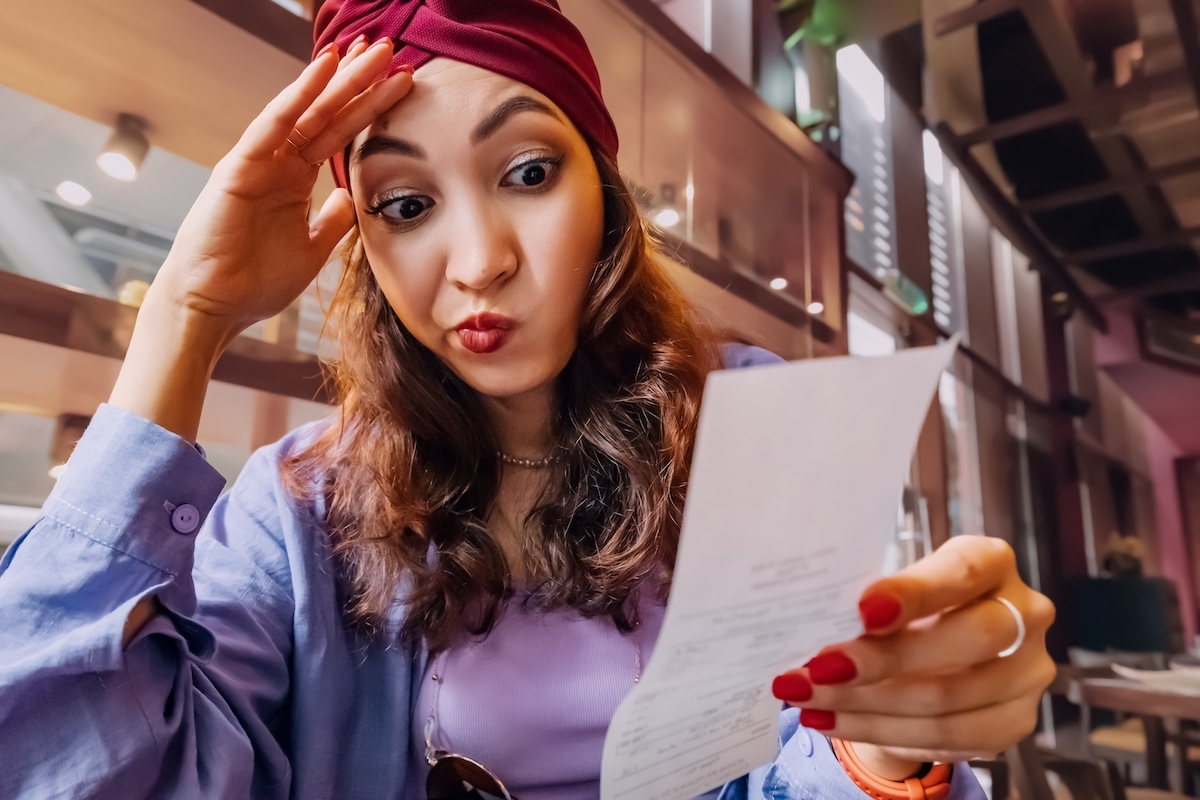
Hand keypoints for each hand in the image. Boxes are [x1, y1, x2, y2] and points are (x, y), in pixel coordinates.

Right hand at [109, 36, 412, 439]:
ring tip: (370, 50)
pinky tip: (324, 68)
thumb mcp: (312, 250)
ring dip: (339, 79)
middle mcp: (278, 163)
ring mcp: (259, 161)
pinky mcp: (240, 166)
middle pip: (328, 114)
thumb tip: (350, 196)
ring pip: (307, 110)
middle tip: (393, 51)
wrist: (215, 307)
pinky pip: (274, 123)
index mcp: (295, 180)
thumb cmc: (255, 283)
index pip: (339, 134)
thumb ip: (333, 221)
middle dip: (360, 82)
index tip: (402, 84)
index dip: (370, 108)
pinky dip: (300, 94)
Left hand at [771, 536, 1055, 777]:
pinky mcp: (1014, 721)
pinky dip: (877, 730)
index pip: (963, 571)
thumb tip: (815, 619)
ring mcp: (1026, 672)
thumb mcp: (888, 591)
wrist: (926, 661)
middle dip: (884, 659)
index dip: (914, 592)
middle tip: (820, 668)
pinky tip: (831, 719)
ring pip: (948, 698)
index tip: (862, 612)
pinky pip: (945, 737)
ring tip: (808, 698)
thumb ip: (870, 600)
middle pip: (968, 639)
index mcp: (992, 561)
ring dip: (865, 703)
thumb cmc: (903, 610)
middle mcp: (1024, 613)